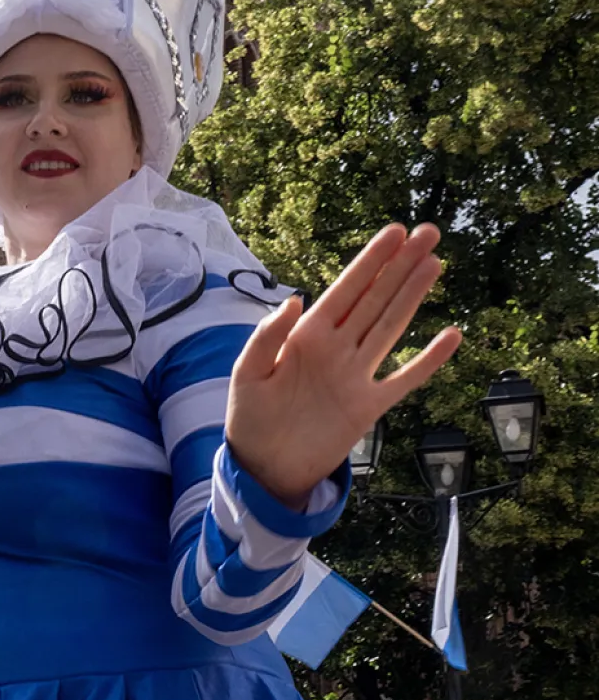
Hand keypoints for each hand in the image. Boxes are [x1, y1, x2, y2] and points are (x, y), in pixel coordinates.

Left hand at [225, 223, 461, 506]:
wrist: (264, 467)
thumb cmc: (249, 418)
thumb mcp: (248, 374)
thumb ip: (267, 337)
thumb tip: (293, 300)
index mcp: (306, 336)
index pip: (345, 290)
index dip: (370, 261)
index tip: (395, 232)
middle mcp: (336, 349)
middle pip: (375, 299)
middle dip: (400, 266)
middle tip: (429, 233)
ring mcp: (355, 375)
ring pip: (391, 327)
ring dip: (413, 296)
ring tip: (435, 264)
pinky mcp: (369, 406)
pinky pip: (404, 379)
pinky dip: (427, 360)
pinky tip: (450, 336)